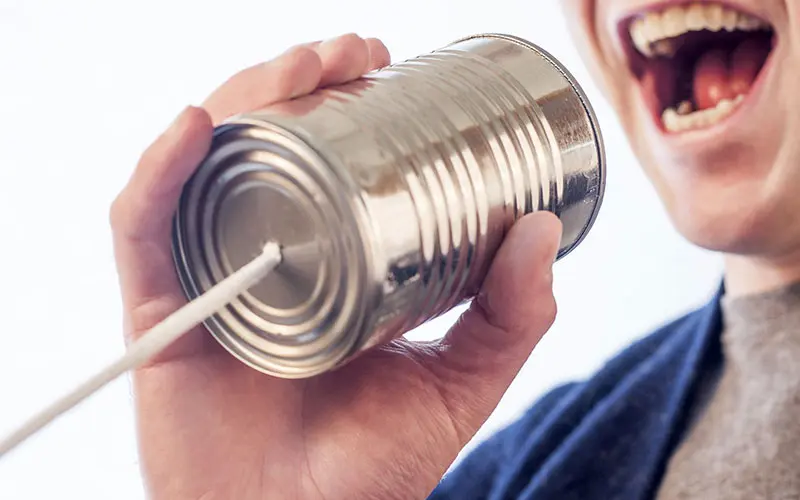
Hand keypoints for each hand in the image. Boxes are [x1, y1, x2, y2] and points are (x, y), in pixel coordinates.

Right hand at [110, 33, 562, 499]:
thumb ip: (509, 319)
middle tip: (353, 51)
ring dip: (242, 98)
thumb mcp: (458, 384)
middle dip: (299, 81)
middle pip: (262, 147)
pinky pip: (142, 229)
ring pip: (205, 166)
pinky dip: (158, 173)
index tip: (385, 65)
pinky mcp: (162, 312)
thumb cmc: (371, 471)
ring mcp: (210, 279)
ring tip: (297, 66)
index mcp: (325, 267)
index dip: (344, 103)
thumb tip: (543, 228)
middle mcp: (264, 259)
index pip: (320, 162)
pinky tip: (196, 127)